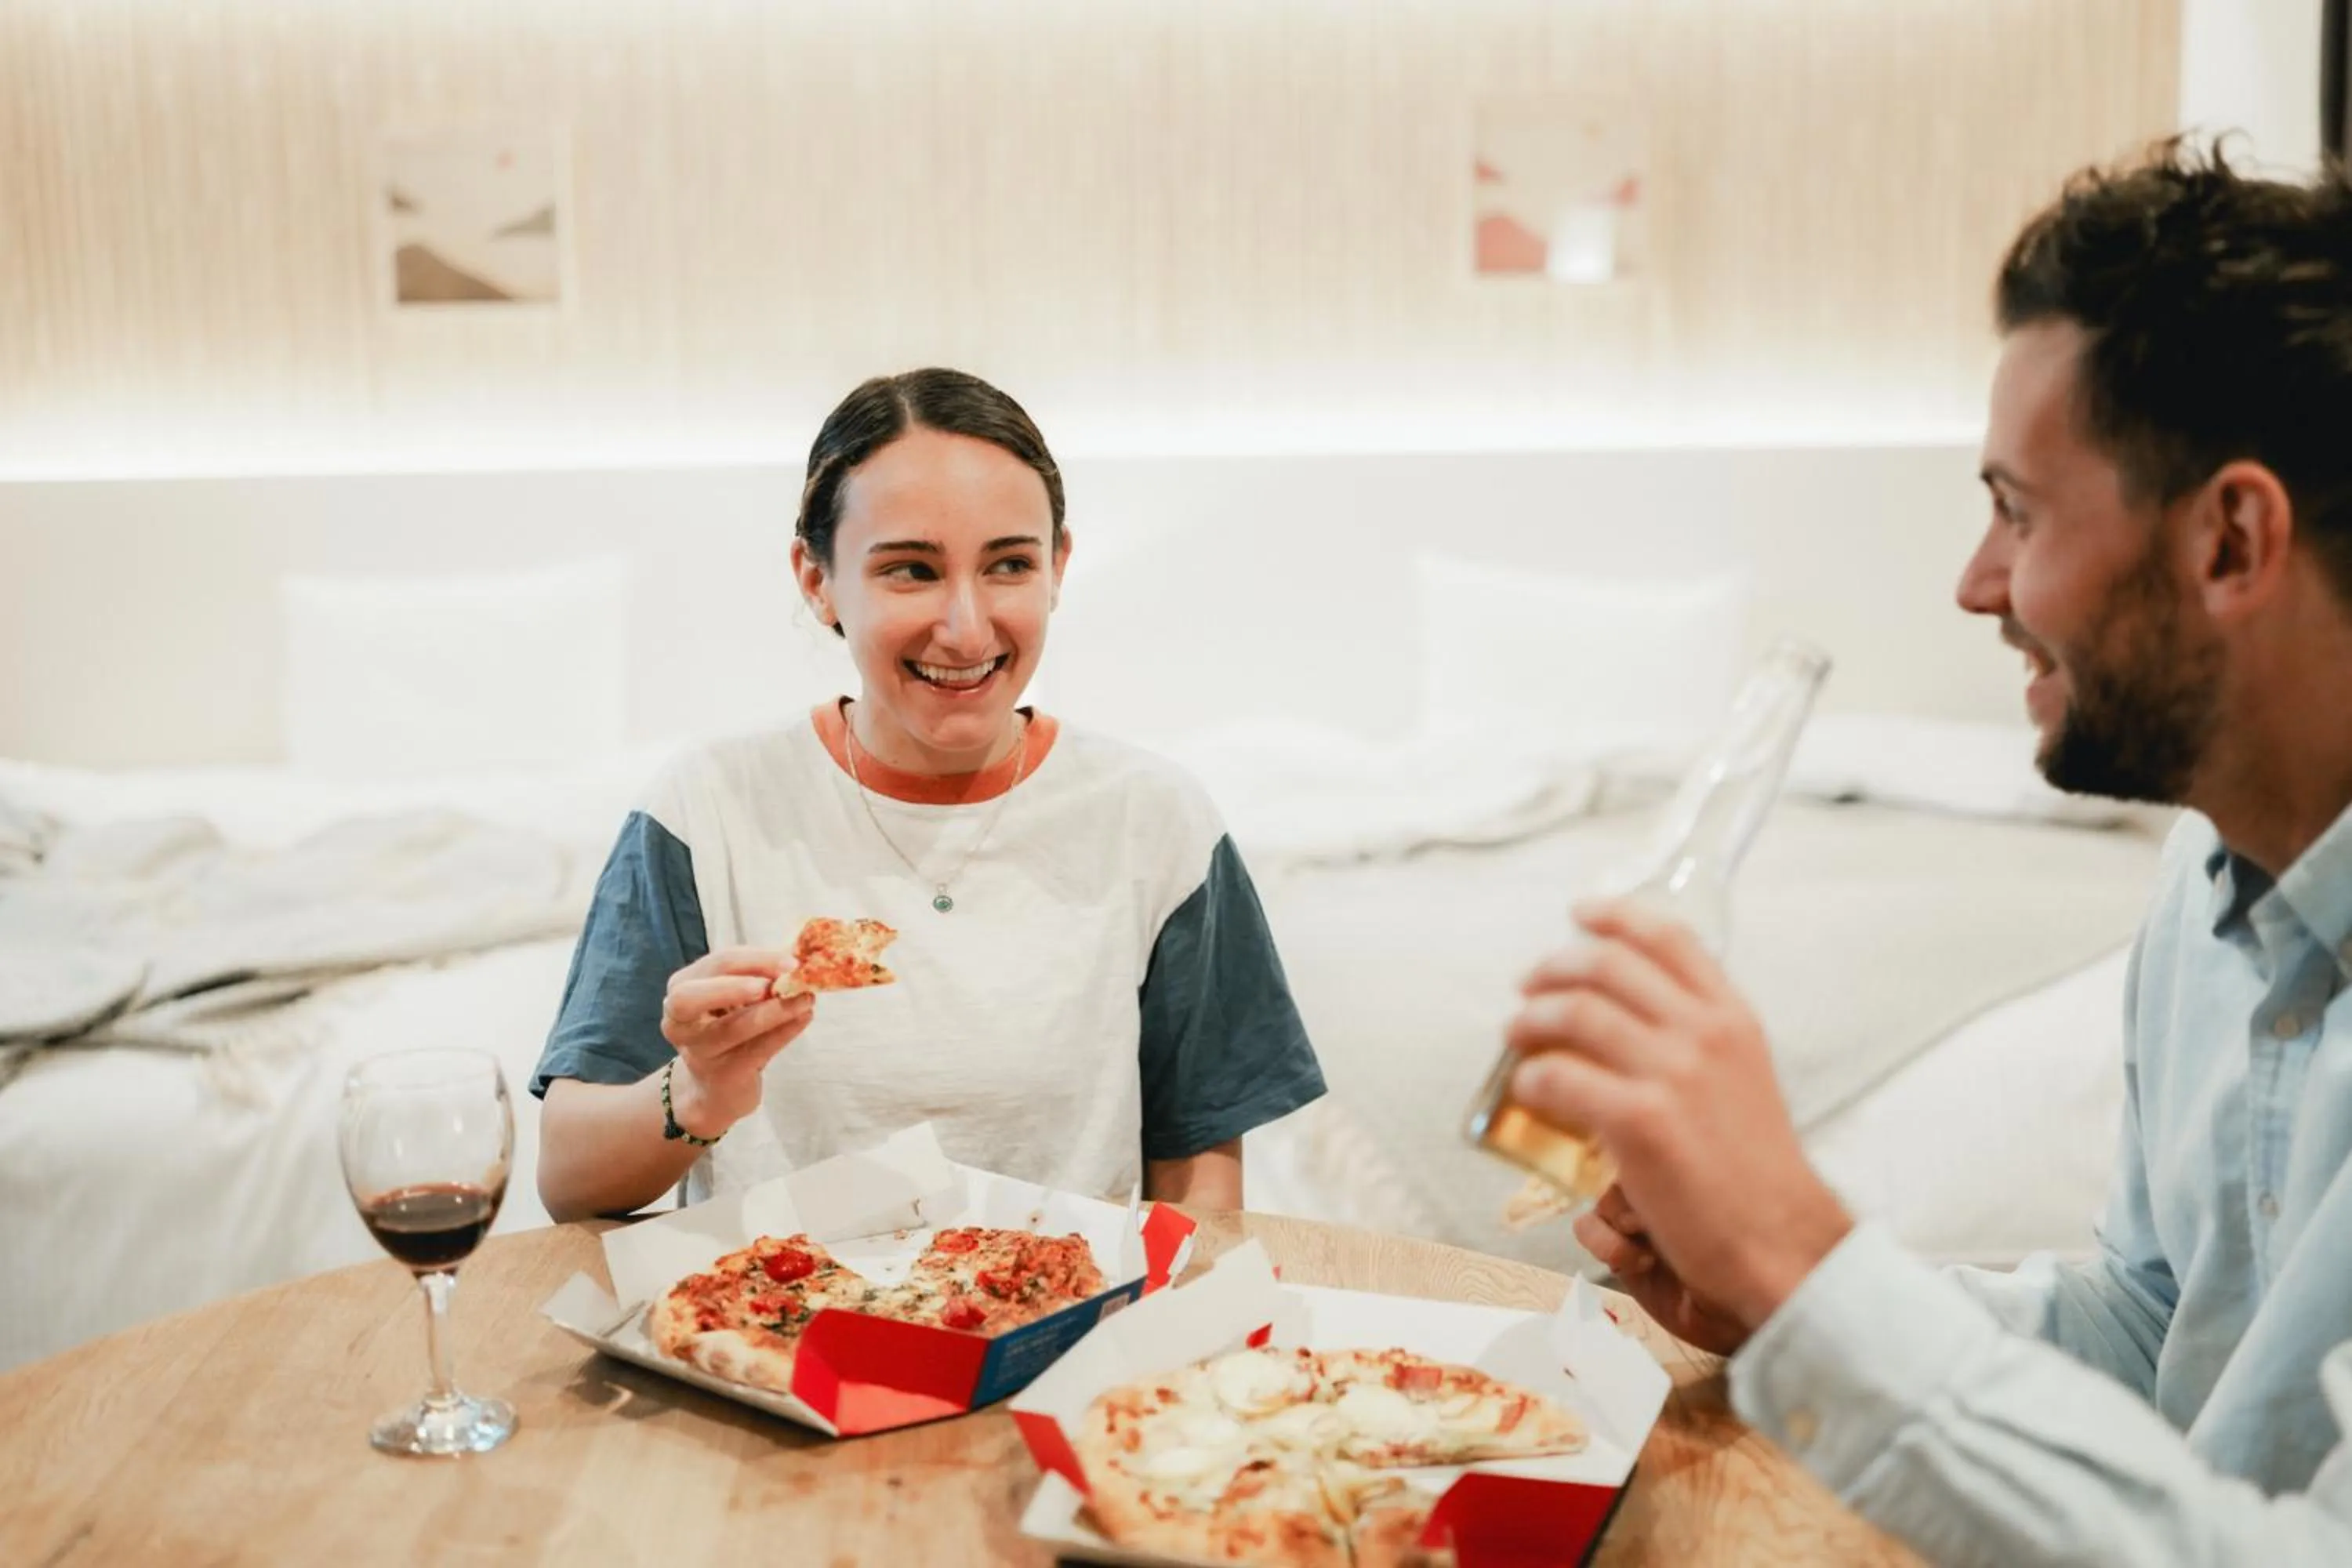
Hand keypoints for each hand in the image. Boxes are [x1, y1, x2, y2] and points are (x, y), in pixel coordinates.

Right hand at [660, 947, 814, 1136]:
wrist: (716, 1088)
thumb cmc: (728, 1029)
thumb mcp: (735, 997)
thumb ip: (759, 976)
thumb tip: (801, 955)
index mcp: (682, 988)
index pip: (715, 965)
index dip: (754, 960)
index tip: (791, 960)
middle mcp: (679, 1021)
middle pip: (691, 996)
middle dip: (736, 985)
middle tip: (780, 980)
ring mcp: (698, 1051)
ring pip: (731, 1027)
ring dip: (774, 1011)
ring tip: (806, 999)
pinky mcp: (721, 1076)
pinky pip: (755, 1050)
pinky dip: (784, 1032)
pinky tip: (804, 1018)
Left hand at [1505, 899, 1852, 1339]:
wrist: (1780, 1240)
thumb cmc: (1756, 1172)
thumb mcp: (1744, 1079)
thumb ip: (1698, 1039)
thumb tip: (1631, 1016)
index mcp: (1732, 1017)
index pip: (1668, 938)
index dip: (1616, 916)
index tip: (1580, 914)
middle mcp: (1704, 1033)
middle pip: (1608, 966)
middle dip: (1554, 967)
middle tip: (1528, 986)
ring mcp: (1673, 1073)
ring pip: (1576, 1013)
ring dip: (1530, 1018)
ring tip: (1514, 1034)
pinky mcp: (1640, 1119)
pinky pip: (1560, 1079)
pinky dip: (1532, 1077)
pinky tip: (1527, 1088)